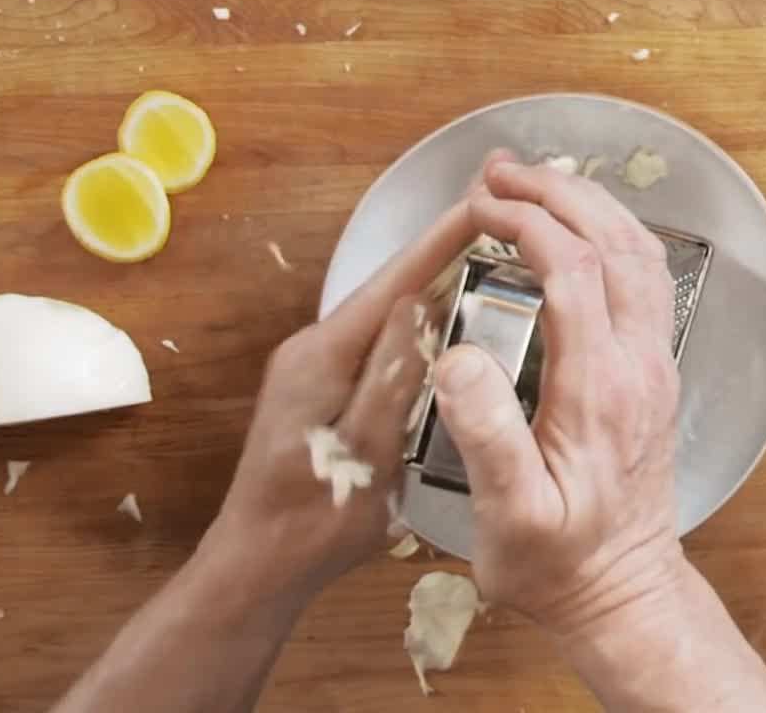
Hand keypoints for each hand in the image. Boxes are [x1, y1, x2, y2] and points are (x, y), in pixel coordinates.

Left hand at [201, 197, 475, 600]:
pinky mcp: (324, 388)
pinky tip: (459, 323)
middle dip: (446, 251)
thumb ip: (392, 376)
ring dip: (437, 284)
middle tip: (507, 221)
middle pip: (390, 287)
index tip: (490, 199)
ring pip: (386, 314)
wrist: (258, 567)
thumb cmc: (315, 522)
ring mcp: (316, 367)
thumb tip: (421, 300)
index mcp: (323, 355)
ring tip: (497, 259)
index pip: (394, 281)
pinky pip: (381, 341)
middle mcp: (315, 347)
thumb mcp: (367, 452)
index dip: (443, 239)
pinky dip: (422, 323)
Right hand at [432, 155, 689, 639]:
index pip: (573, 271)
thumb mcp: (509, 515)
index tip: (480, 205)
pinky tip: (580, 231)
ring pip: (640, 255)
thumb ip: (487, 434)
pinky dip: (611, 236)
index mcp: (599, 390)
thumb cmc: (560, 566)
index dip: (526, 224)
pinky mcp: (653, 376)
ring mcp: (654, 368)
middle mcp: (638, 367)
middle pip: (614, 244)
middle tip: (500, 172)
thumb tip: (459, 357)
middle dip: (557, 193)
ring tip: (535, 182)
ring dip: (589, 206)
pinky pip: (645, 281)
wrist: (622, 598)